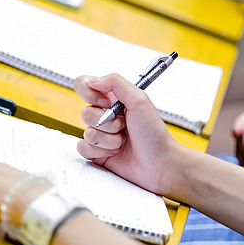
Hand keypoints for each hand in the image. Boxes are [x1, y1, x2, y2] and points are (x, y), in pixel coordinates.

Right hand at [73, 74, 179, 195]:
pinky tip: (115, 152)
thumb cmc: (154, 133)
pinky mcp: (97, 153)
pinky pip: (83, 148)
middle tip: (124, 127)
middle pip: (85, 113)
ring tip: (123, 142)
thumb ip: (115, 82)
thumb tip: (92, 80)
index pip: (85, 85)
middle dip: (107, 123)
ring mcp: (101, 135)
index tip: (106, 103)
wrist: (160, 164)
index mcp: (114, 99)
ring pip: (87, 133)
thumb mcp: (140, 99)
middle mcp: (105, 116)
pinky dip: (100, 151)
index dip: (90, 94)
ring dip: (108, 139)